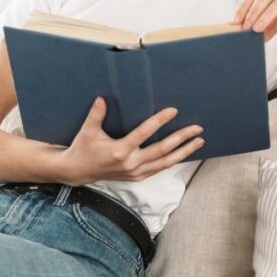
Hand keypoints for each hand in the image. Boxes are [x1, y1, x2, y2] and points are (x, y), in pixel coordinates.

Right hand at [58, 96, 204, 185]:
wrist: (78, 172)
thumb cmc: (83, 148)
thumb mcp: (87, 131)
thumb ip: (96, 115)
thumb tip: (102, 98)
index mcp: (119, 151)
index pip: (144, 133)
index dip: (159, 121)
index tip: (173, 110)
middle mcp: (131, 163)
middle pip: (162, 150)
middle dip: (181, 138)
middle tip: (197, 128)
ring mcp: (136, 172)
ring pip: (165, 162)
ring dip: (184, 152)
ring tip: (199, 141)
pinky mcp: (137, 177)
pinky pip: (160, 168)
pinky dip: (173, 160)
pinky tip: (185, 152)